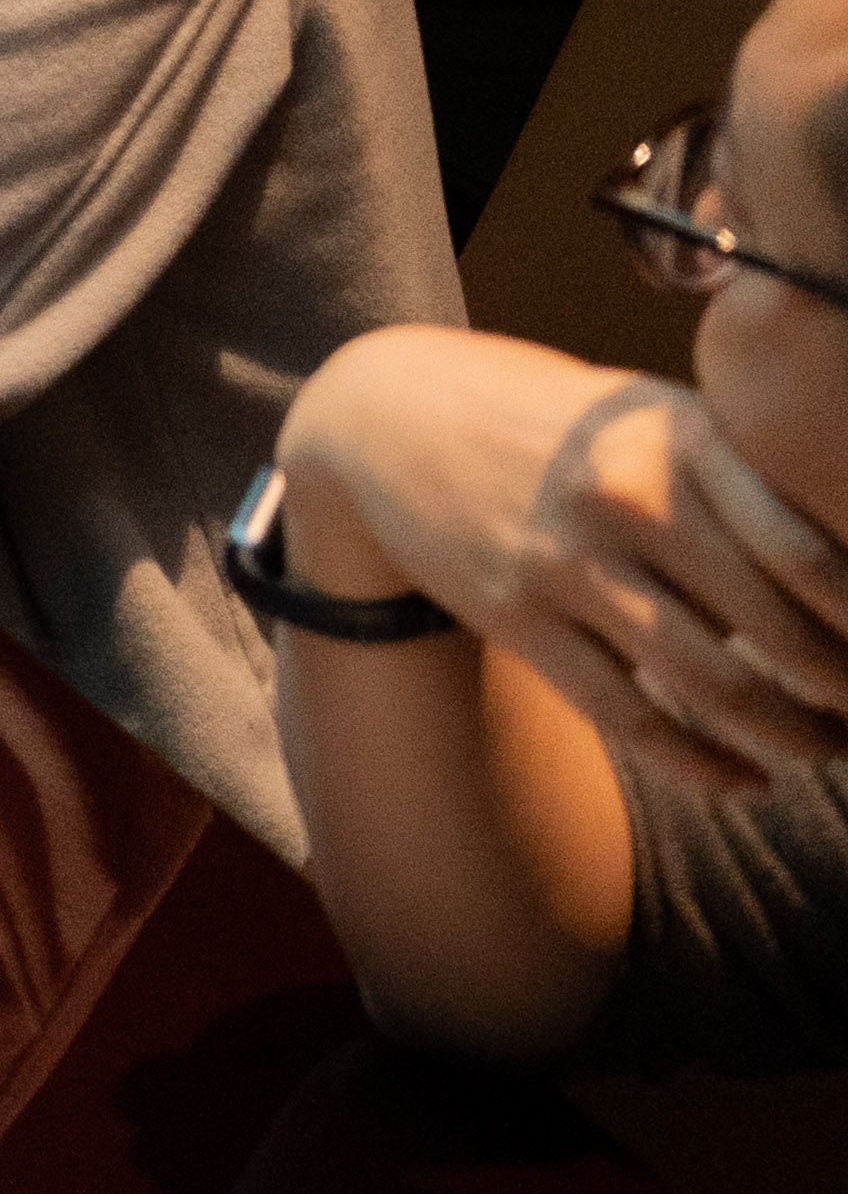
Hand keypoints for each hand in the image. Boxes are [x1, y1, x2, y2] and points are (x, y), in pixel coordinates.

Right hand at [274, 324, 847, 799]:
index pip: (808, 552)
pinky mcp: (515, 615)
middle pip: (775, 631)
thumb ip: (741, 472)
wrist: (390, 415)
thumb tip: (845, 561)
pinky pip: (628, 716)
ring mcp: (566, 561)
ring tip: (824, 748)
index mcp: (679, 439)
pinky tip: (744, 781)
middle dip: (840, 691)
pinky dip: (701, 764)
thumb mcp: (649, 411)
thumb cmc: (554, 420)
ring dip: (788, 736)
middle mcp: (627, 499)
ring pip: (711, 684)